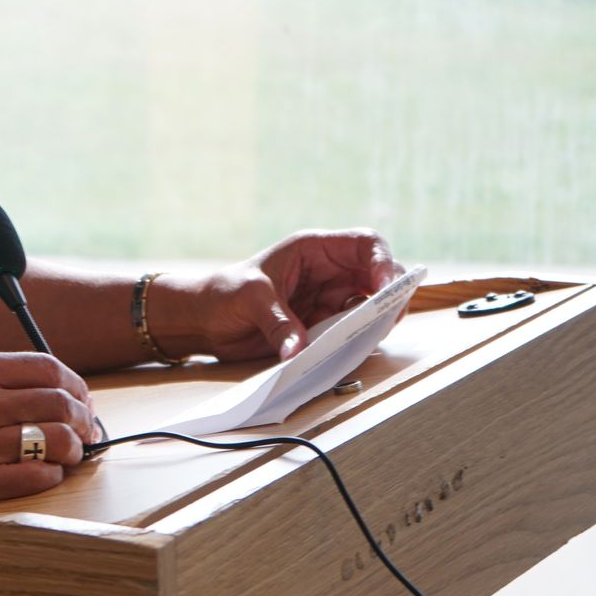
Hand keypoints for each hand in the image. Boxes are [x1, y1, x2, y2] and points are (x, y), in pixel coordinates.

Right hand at [0, 350, 99, 520]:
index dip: (75, 385)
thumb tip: (44, 388)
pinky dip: (51, 476)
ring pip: (57, 440)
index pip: (47, 366)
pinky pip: (37, 477)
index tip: (80, 398)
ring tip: (67, 454)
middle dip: (83, 418)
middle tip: (84, 430)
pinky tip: (42, 474)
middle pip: (60, 402)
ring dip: (72, 449)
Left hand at [166, 228, 403, 363]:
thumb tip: (298, 350)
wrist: (205, 320)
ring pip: (372, 303)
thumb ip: (277, 323)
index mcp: (313, 249)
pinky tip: (361, 344)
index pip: (364, 244)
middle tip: (390, 317)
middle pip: (378, 274)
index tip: (383, 288)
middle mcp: (328, 271)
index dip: (382, 262)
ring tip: (379, 332)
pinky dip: (363, 335)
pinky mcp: (324, 323)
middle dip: (391, 293)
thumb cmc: (223, 294)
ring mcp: (329, 298)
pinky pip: (355, 328)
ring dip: (381, 316)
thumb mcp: (249, 300)